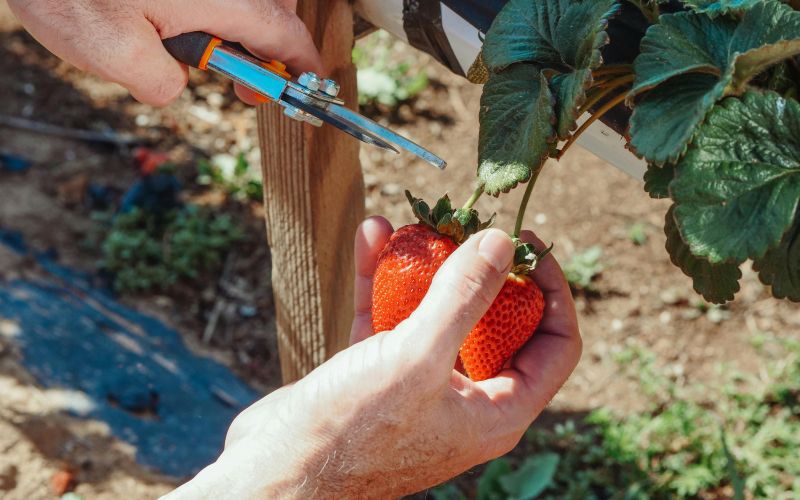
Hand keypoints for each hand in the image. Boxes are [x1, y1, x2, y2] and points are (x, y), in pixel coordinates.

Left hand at [8, 0, 322, 105]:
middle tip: (245, 89)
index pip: (283, 34)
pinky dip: (214, 14)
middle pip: (273, 10)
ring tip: (207, 61)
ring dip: (240, 31)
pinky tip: (174, 28)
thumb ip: (161, 83)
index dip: (302, 65)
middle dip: (271, 51)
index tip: (311, 88)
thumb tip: (175, 86)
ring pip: (244, 1)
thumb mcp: (112, 52)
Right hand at [164, 217, 580, 498]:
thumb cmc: (352, 430)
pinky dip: (383, 280)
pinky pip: (392, 319)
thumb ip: (465, 297)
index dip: (551, 289)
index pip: (554, 344)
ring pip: (437, 314)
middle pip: (495, 323)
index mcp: (498, 412)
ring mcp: (420, 387)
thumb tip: (504, 243)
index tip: (526, 242)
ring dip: (425, 267)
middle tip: (465, 226)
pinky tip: (372, 237)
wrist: (274, 471)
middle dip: (479, 270)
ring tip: (414, 224)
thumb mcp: (418, 357)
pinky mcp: (378, 374)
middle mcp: (466, 401)